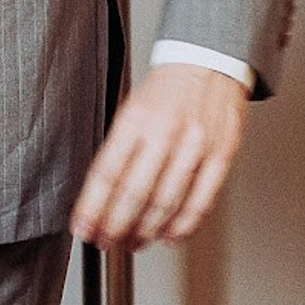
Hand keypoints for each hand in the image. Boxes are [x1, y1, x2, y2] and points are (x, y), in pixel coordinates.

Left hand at [72, 62, 248, 250]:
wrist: (208, 63)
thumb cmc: (166, 90)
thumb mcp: (131, 108)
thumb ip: (118, 148)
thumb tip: (99, 194)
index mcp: (136, 117)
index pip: (107, 172)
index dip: (92, 206)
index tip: (83, 227)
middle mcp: (165, 131)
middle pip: (135, 193)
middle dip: (116, 225)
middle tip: (106, 242)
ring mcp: (196, 145)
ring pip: (167, 202)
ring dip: (146, 231)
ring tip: (133, 242)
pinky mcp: (221, 156)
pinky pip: (200, 201)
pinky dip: (183, 226)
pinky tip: (169, 236)